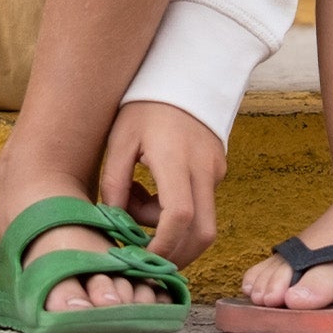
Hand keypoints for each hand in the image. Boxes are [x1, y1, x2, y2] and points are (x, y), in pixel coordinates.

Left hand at [98, 99, 226, 270]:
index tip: (141, 258)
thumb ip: (115, 182)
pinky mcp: (218, 169)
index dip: (162, 246)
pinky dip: (178, 213)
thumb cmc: (144, 105)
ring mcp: (216, 170)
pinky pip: (202, 204)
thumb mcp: (120, 139)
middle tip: (145, 257)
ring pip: (203, 222)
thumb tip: (114, 222)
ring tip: (138, 199)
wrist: (183, 74)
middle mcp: (203, 168)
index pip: (179, 216)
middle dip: (177, 255)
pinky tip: (152, 189)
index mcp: (176, 158)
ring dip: (171, 230)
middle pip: (203, 233)